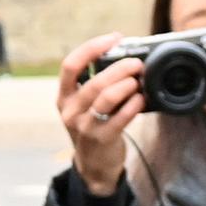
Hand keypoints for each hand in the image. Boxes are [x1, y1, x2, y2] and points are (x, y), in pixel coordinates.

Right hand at [57, 32, 145, 196]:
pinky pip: (119, 118)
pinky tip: (141, 99)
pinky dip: (133, 105)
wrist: (93, 166)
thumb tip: (125, 57)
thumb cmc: (94, 127)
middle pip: (94, 81)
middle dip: (119, 68)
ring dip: (126, 84)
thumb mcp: (85, 106)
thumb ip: (96, 85)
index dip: (92, 48)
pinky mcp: (100, 139)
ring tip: (139, 80)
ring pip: (106, 98)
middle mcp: (70, 110)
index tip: (113, 39)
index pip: (70, 65)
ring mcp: (84, 126)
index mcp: (64, 96)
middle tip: (136, 63)